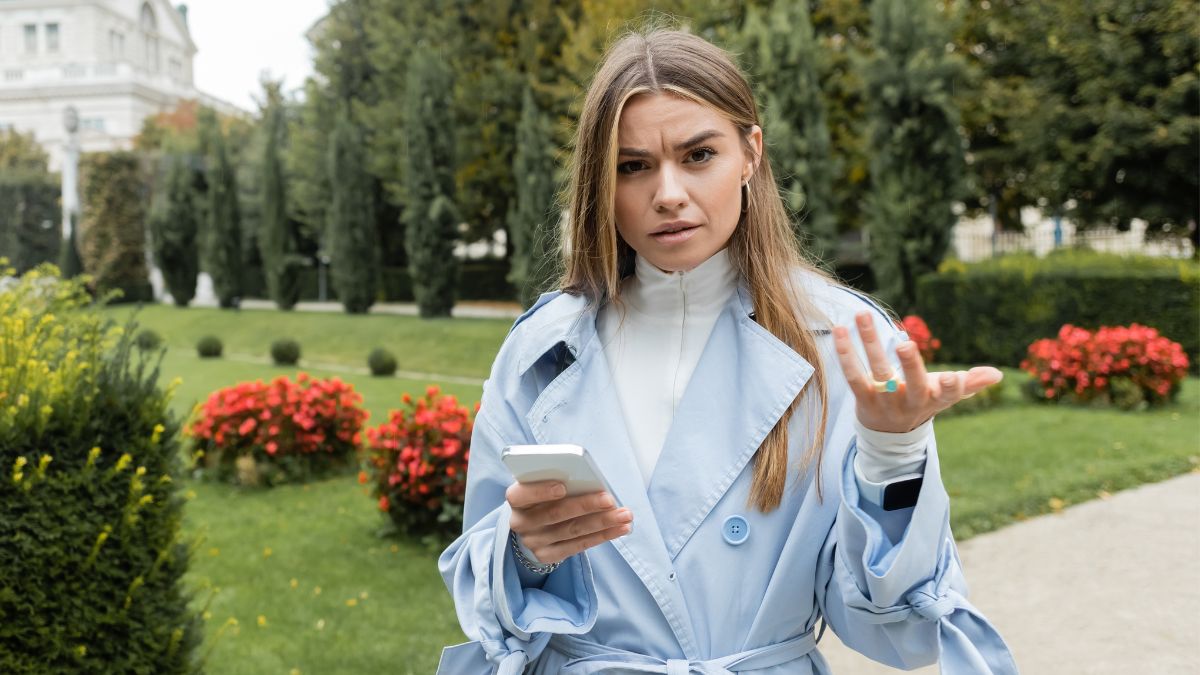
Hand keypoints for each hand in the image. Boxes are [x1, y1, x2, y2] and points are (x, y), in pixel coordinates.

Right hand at [506, 481, 632, 564]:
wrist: (532, 524)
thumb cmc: (544, 495)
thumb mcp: (543, 483)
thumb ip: (557, 478)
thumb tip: (588, 479)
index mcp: (517, 499)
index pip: (521, 495)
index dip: (541, 491)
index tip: (563, 486)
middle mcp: (522, 523)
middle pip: (555, 514)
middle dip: (586, 505)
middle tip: (610, 500)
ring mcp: (534, 542)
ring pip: (572, 531)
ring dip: (602, 522)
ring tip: (625, 515)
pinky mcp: (548, 556)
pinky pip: (579, 546)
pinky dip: (603, 536)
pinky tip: (620, 528)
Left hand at [833, 311, 1002, 432]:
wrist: (890, 434)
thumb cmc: (923, 402)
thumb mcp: (947, 396)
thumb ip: (971, 383)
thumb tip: (997, 374)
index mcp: (934, 399)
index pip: (948, 394)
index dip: (953, 387)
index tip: (955, 376)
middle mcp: (910, 402)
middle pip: (913, 384)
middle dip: (910, 365)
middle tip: (905, 344)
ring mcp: (885, 401)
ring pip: (878, 371)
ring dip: (870, 342)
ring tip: (863, 315)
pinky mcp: (863, 399)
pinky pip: (853, 376)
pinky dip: (845, 353)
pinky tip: (840, 331)